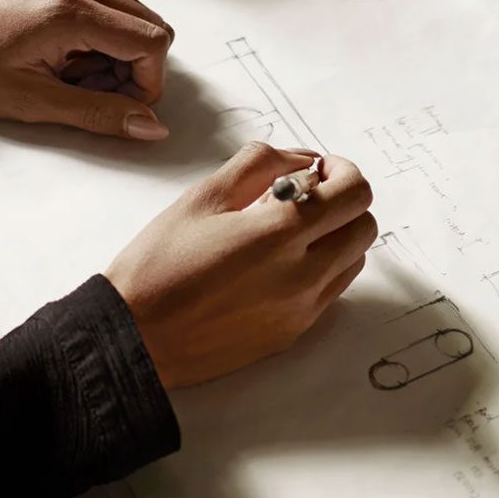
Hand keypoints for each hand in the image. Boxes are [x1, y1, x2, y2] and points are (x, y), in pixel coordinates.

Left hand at [0, 0, 173, 139]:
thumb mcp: (33, 100)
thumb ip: (99, 114)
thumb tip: (147, 125)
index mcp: (73, 12)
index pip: (152, 43)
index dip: (147, 83)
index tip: (122, 105)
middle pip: (151, 28)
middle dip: (134, 70)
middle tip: (91, 92)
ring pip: (133, 21)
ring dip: (116, 56)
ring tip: (71, 76)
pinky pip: (109, 12)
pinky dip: (101, 41)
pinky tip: (66, 58)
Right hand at [106, 143, 377, 387]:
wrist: (134, 338)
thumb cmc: (157, 267)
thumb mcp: (202, 197)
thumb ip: (260, 164)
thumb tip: (304, 159)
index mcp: (278, 234)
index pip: (353, 193)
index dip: (343, 171)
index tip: (320, 169)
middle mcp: (301, 276)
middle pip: (365, 226)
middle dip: (344, 202)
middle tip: (308, 194)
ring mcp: (301, 310)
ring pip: (354, 260)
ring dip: (336, 236)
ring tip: (292, 230)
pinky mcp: (292, 333)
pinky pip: (331, 291)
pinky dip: (321, 268)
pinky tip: (281, 262)